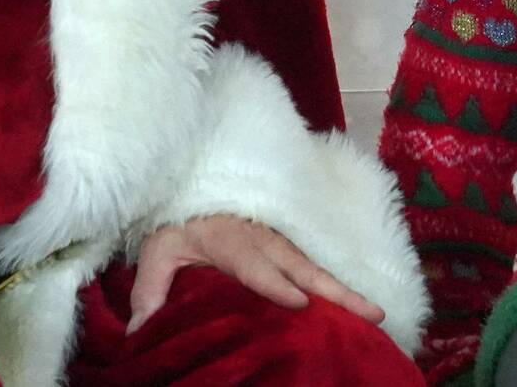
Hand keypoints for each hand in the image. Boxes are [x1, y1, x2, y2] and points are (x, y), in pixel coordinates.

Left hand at [127, 214, 383, 333]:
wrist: (196, 182)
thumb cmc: (178, 224)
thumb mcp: (157, 253)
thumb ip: (150, 292)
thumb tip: (140, 334)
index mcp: (231, 241)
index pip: (255, 265)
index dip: (275, 282)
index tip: (298, 301)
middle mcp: (264, 240)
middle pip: (302, 268)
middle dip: (334, 291)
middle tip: (369, 312)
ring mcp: (282, 241)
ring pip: (317, 267)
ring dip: (346, 290)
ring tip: (376, 313)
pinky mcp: (289, 245)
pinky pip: (316, 265)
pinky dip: (340, 284)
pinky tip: (360, 305)